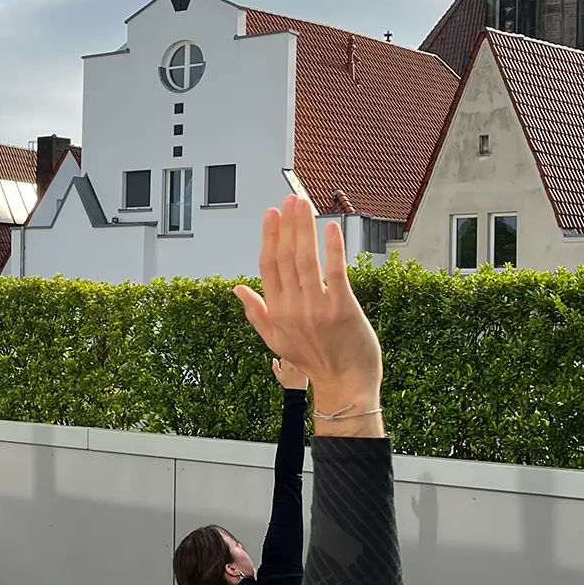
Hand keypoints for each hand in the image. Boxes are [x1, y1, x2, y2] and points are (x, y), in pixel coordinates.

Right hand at [233, 196, 381, 430]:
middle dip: (286, 225)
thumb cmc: (315, 362)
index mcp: (277, 312)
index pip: (268, 266)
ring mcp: (318, 308)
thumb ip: (256, 312)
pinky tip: (330, 228)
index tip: (271, 215)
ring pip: (306, 260)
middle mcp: (294, 307)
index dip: (269, 237)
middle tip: (289, 200)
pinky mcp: (343, 308)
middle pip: (285, 258)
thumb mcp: (276, 340)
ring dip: (304, 230)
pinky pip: (335, 273)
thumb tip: (237, 289)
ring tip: (303, 205)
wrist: (346, 384)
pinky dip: (332, 249)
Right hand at [272, 358, 308, 392]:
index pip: (284, 356)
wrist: (296, 390)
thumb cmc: (287, 383)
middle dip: (293, 355)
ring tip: (299, 361)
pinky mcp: (304, 370)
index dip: (286, 354)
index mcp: (284, 366)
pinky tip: (303, 364)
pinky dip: (304, 362)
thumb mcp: (278, 376)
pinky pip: (304, 362)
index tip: (287, 356)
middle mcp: (291, 366)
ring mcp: (298, 368)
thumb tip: (274, 359)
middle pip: (292, 356)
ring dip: (298, 358)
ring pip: (298, 358)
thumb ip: (275, 367)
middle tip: (294, 358)